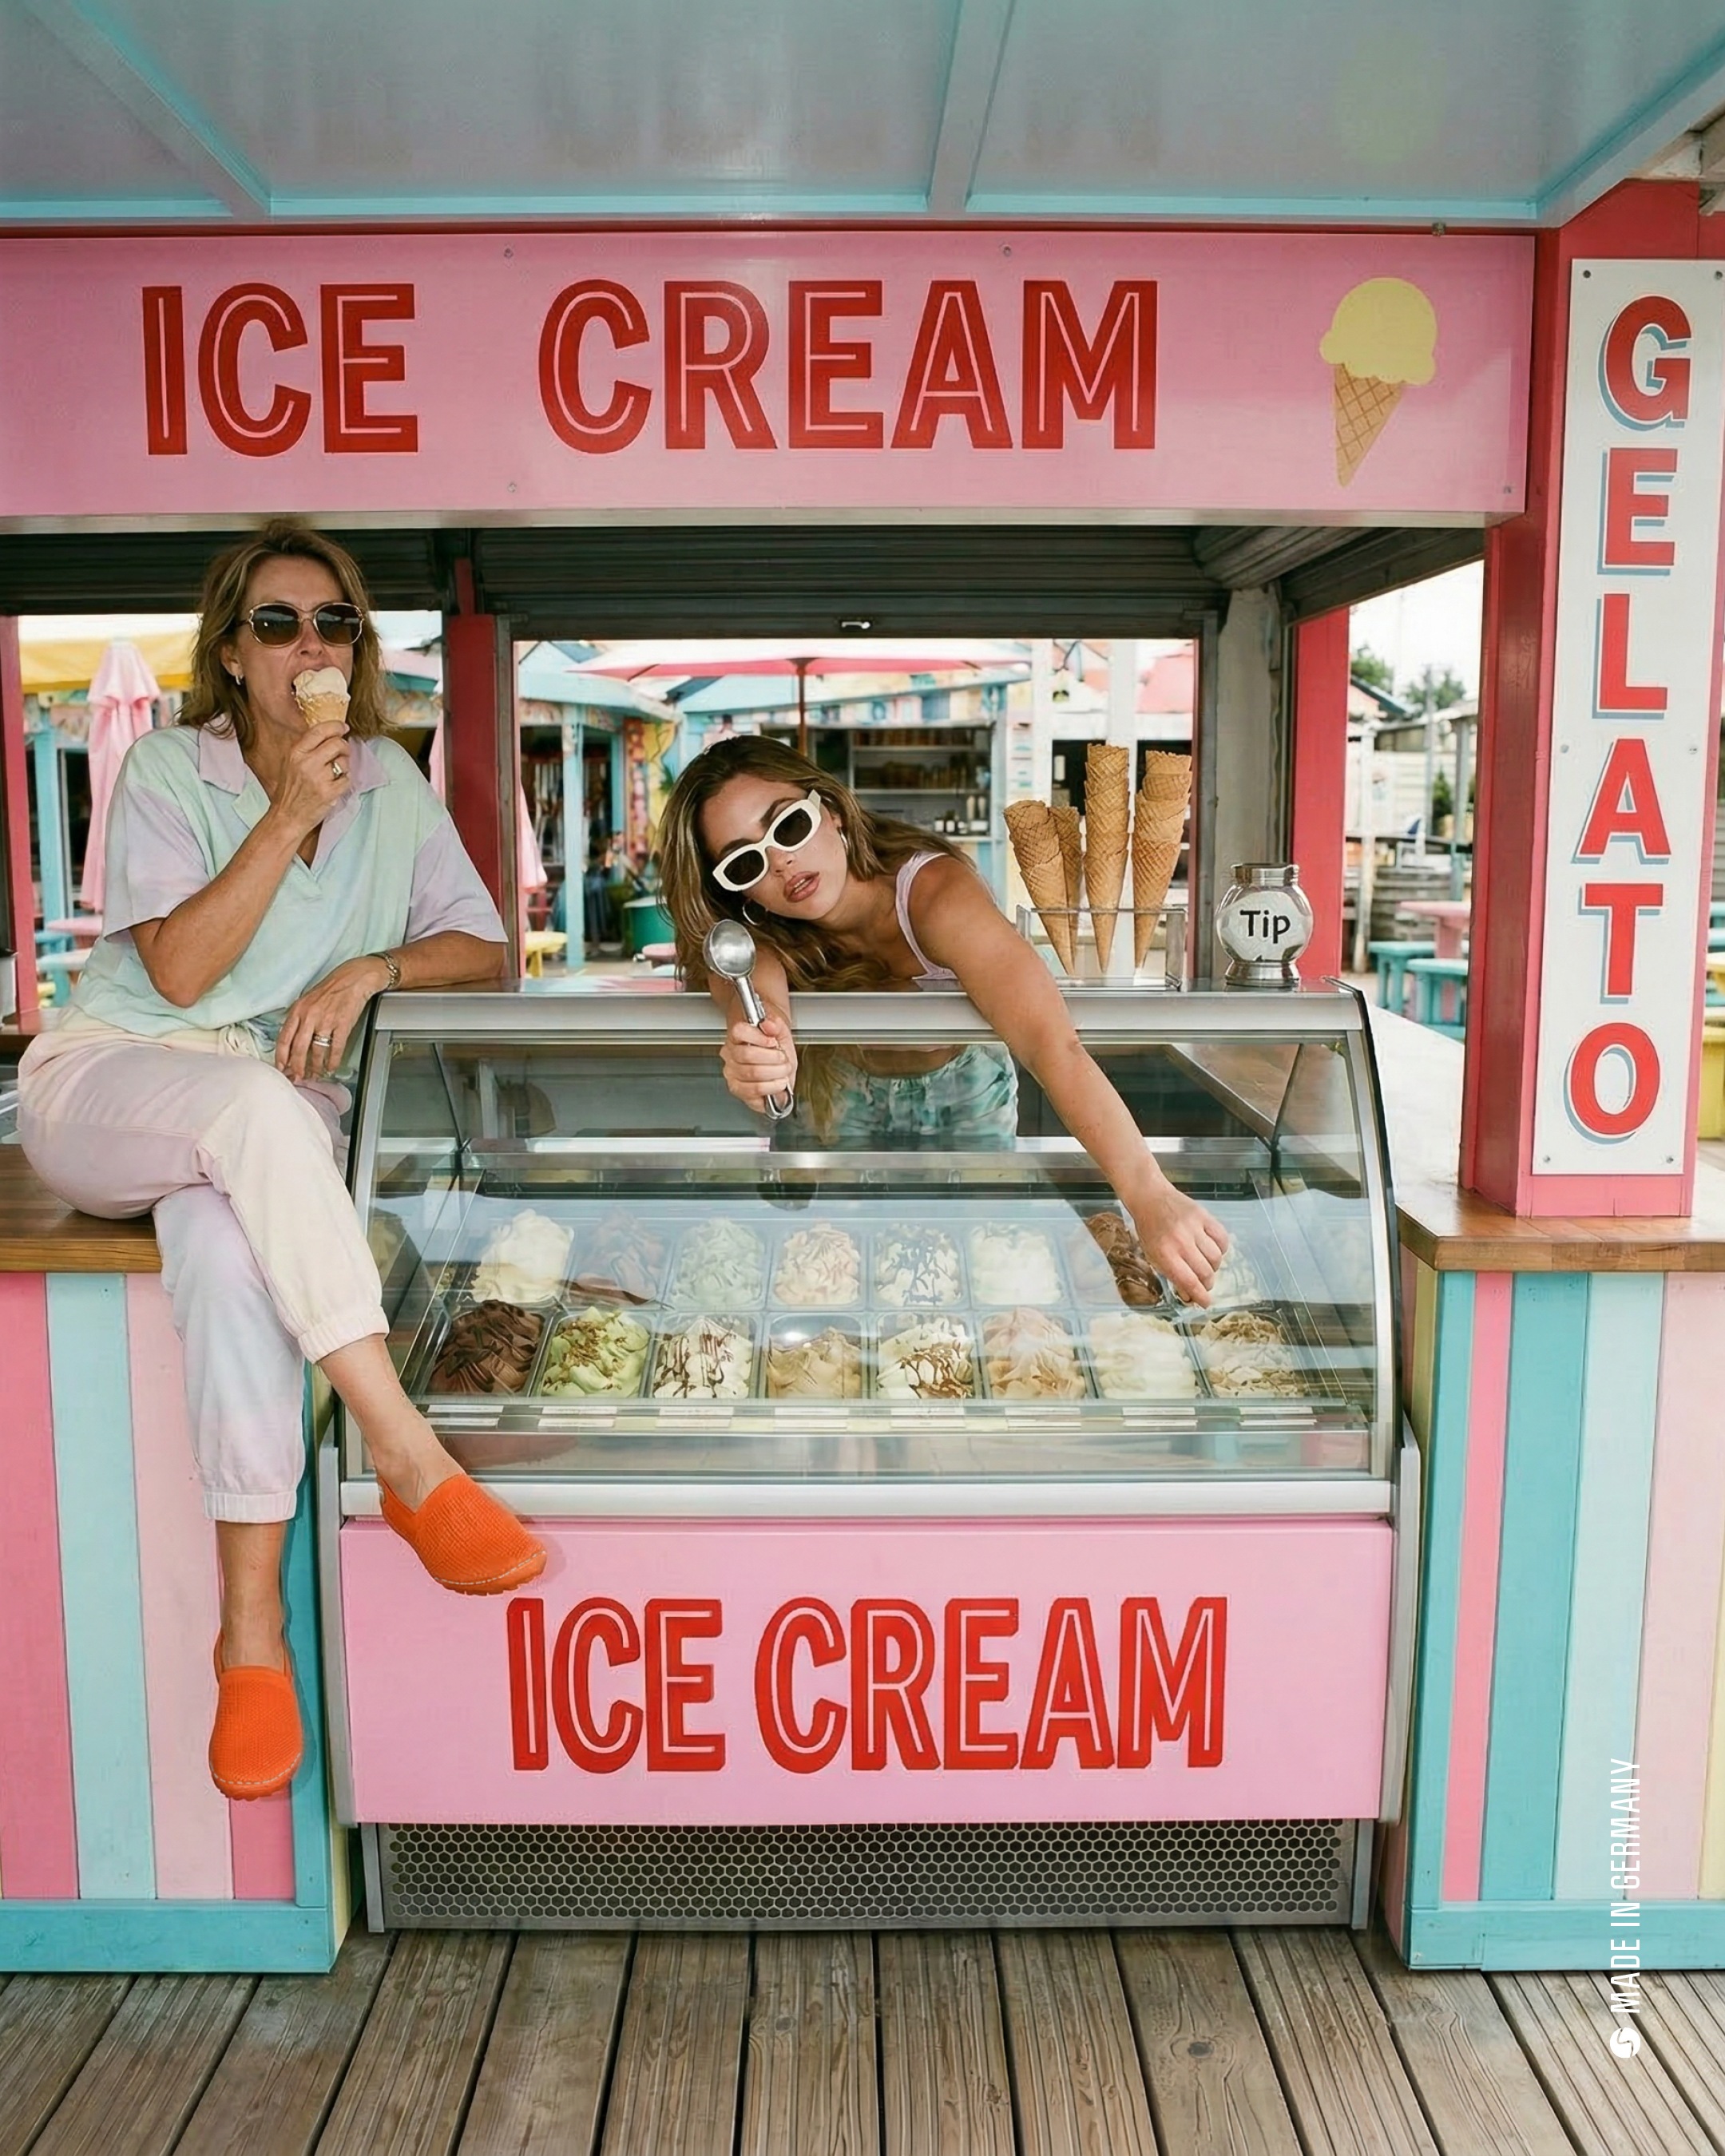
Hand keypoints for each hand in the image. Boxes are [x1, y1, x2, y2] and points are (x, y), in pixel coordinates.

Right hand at [266, 720, 351, 841]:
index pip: (320, 730)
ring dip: (344, 766)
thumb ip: (306, 749)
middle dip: (344, 747)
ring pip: (344, 761)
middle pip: (337, 743)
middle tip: (343, 752)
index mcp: (296, 753)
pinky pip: (347, 779)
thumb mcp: (290, 763)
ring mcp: (319, 778)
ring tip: (335, 774)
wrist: (287, 817)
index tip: (343, 727)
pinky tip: (335, 786)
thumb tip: (329, 735)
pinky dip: (344, 782)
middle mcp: (307, 763)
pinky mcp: (329, 792)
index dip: (336, 726)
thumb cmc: (289, 791)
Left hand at [276, 955, 388, 1083]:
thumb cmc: (331, 989)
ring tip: (316, 1074)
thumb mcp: (307, 1001)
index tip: (281, 1068)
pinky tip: (331, 1067)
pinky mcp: (343, 1025)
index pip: (284, 1038)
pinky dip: (333, 1061)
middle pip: (298, 1049)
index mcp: (298, 1010)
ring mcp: (326, 1021)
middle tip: (298, 1077)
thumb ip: (298, 1019)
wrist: (354, 978)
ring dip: (316, 1067)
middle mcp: (309, 1016)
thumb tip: (293, 1042)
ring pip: (316, 1051)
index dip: (281, 1057)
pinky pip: (336, 1048)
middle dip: (297, 1067)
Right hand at [720, 1011, 797, 1113]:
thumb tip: (769, 1024)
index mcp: (736, 1036)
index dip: (759, 1037)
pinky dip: (771, 1088)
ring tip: (783, 1070)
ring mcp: (732, 1074)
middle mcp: (730, 1055)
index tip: (773, 1041)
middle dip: (772, 1058)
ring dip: (775, 1073)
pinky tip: (778, 1083)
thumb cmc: (774, 1046)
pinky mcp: (739, 1091)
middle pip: (747, 1055)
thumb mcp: (780, 1031)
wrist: (777, 1062)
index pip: (739, 1032)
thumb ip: (776, 1024)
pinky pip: (754, 1091)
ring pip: (752, 1073)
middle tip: (783, 1059)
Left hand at [1130, 1185, 1229, 1307]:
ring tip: (1207, 1266)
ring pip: (1216, 1258)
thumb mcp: (1153, 1255)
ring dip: (1214, 1267)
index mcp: (1165, 1254)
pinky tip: (1213, 1250)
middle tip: (1205, 1284)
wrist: (1150, 1198)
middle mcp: (1180, 1241)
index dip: (1200, 1296)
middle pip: (1205, 1272)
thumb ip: (1172, 1274)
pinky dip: (1221, 1249)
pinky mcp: (1204, 1216)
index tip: (1206, 1303)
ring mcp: (1193, 1227)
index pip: (1189, 1282)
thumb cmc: (1150, 1230)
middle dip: (1207, 1284)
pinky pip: (1222, 1238)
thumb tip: (1190, 1296)